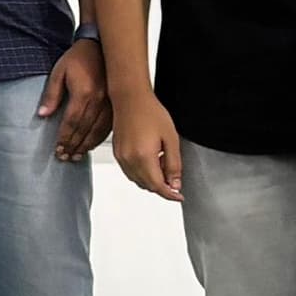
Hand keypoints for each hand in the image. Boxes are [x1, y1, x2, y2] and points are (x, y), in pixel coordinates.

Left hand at [40, 41, 112, 163]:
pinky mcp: (116, 104)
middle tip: (64, 157)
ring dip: (86, 145)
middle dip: (73, 145)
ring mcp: (110, 103)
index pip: (72, 122)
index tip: (57, 148)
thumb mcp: (59, 71)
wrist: (100, 47)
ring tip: (76, 155)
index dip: (64, 137)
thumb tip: (43, 114)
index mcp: (84, 93)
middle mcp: (99, 100)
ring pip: (98, 131)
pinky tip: (91, 145)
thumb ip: (51, 94)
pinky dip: (99, 138)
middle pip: (84, 130)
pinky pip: (108, 126)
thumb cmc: (79, 57)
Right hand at [110, 85, 182, 202]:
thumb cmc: (150, 112)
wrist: (130, 99)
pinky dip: (141, 173)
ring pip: (138, 181)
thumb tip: (174, 184)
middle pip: (147, 186)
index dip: (170, 194)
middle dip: (162, 186)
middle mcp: (129, 160)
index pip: (158, 186)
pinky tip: (150, 160)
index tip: (178, 196)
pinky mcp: (117, 154)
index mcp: (144, 157)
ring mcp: (121, 157)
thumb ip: (174, 165)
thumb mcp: (171, 139)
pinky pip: (130, 172)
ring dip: (151, 180)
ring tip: (161, 162)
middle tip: (173, 175)